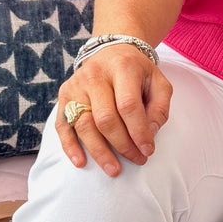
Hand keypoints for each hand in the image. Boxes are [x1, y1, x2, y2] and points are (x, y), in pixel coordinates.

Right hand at [56, 43, 171, 175]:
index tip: (148, 150)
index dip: (138, 131)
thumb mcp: (158, 83)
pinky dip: (70, 146)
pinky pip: (63, 125)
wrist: (112, 51)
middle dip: (123, 145)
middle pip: (105, 119)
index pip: (128, 105)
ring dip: (99, 151)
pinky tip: (80, 162)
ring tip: (113, 170)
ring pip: (84, 125)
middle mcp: (95, 75)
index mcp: (122, 68)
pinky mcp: (64, 96)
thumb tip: (149, 134)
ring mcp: (76, 86)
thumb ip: (159, 108)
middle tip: (137, 160)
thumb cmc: (138, 73)